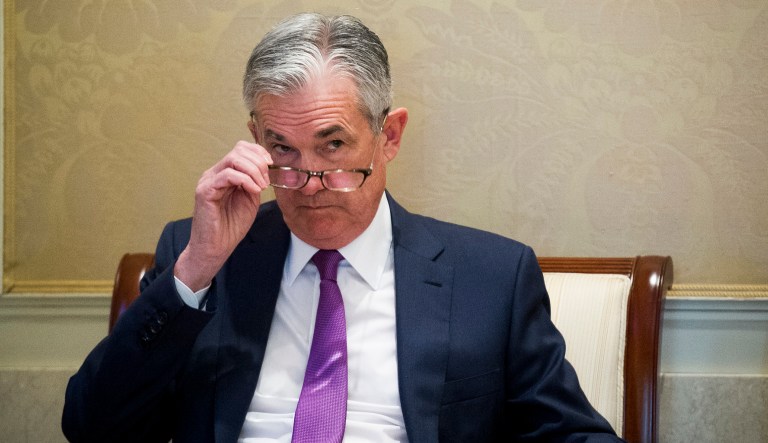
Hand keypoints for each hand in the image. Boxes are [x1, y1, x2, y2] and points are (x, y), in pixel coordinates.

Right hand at [174, 141, 271, 290]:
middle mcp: (215, 173)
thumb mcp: (250, 199)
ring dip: (253, 171)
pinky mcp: (204, 191)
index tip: (271, 165)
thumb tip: (265, 170)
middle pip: (238, 150)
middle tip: (266, 181)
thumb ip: (255, 182)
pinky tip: (253, 190)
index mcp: (225, 173)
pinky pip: (226, 175)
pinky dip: (245, 180)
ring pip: (232, 159)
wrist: (216, 247)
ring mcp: (208, 181)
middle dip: (258, 163)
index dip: (258, 152)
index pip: (241, 148)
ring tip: (260, 187)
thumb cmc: (231, 226)